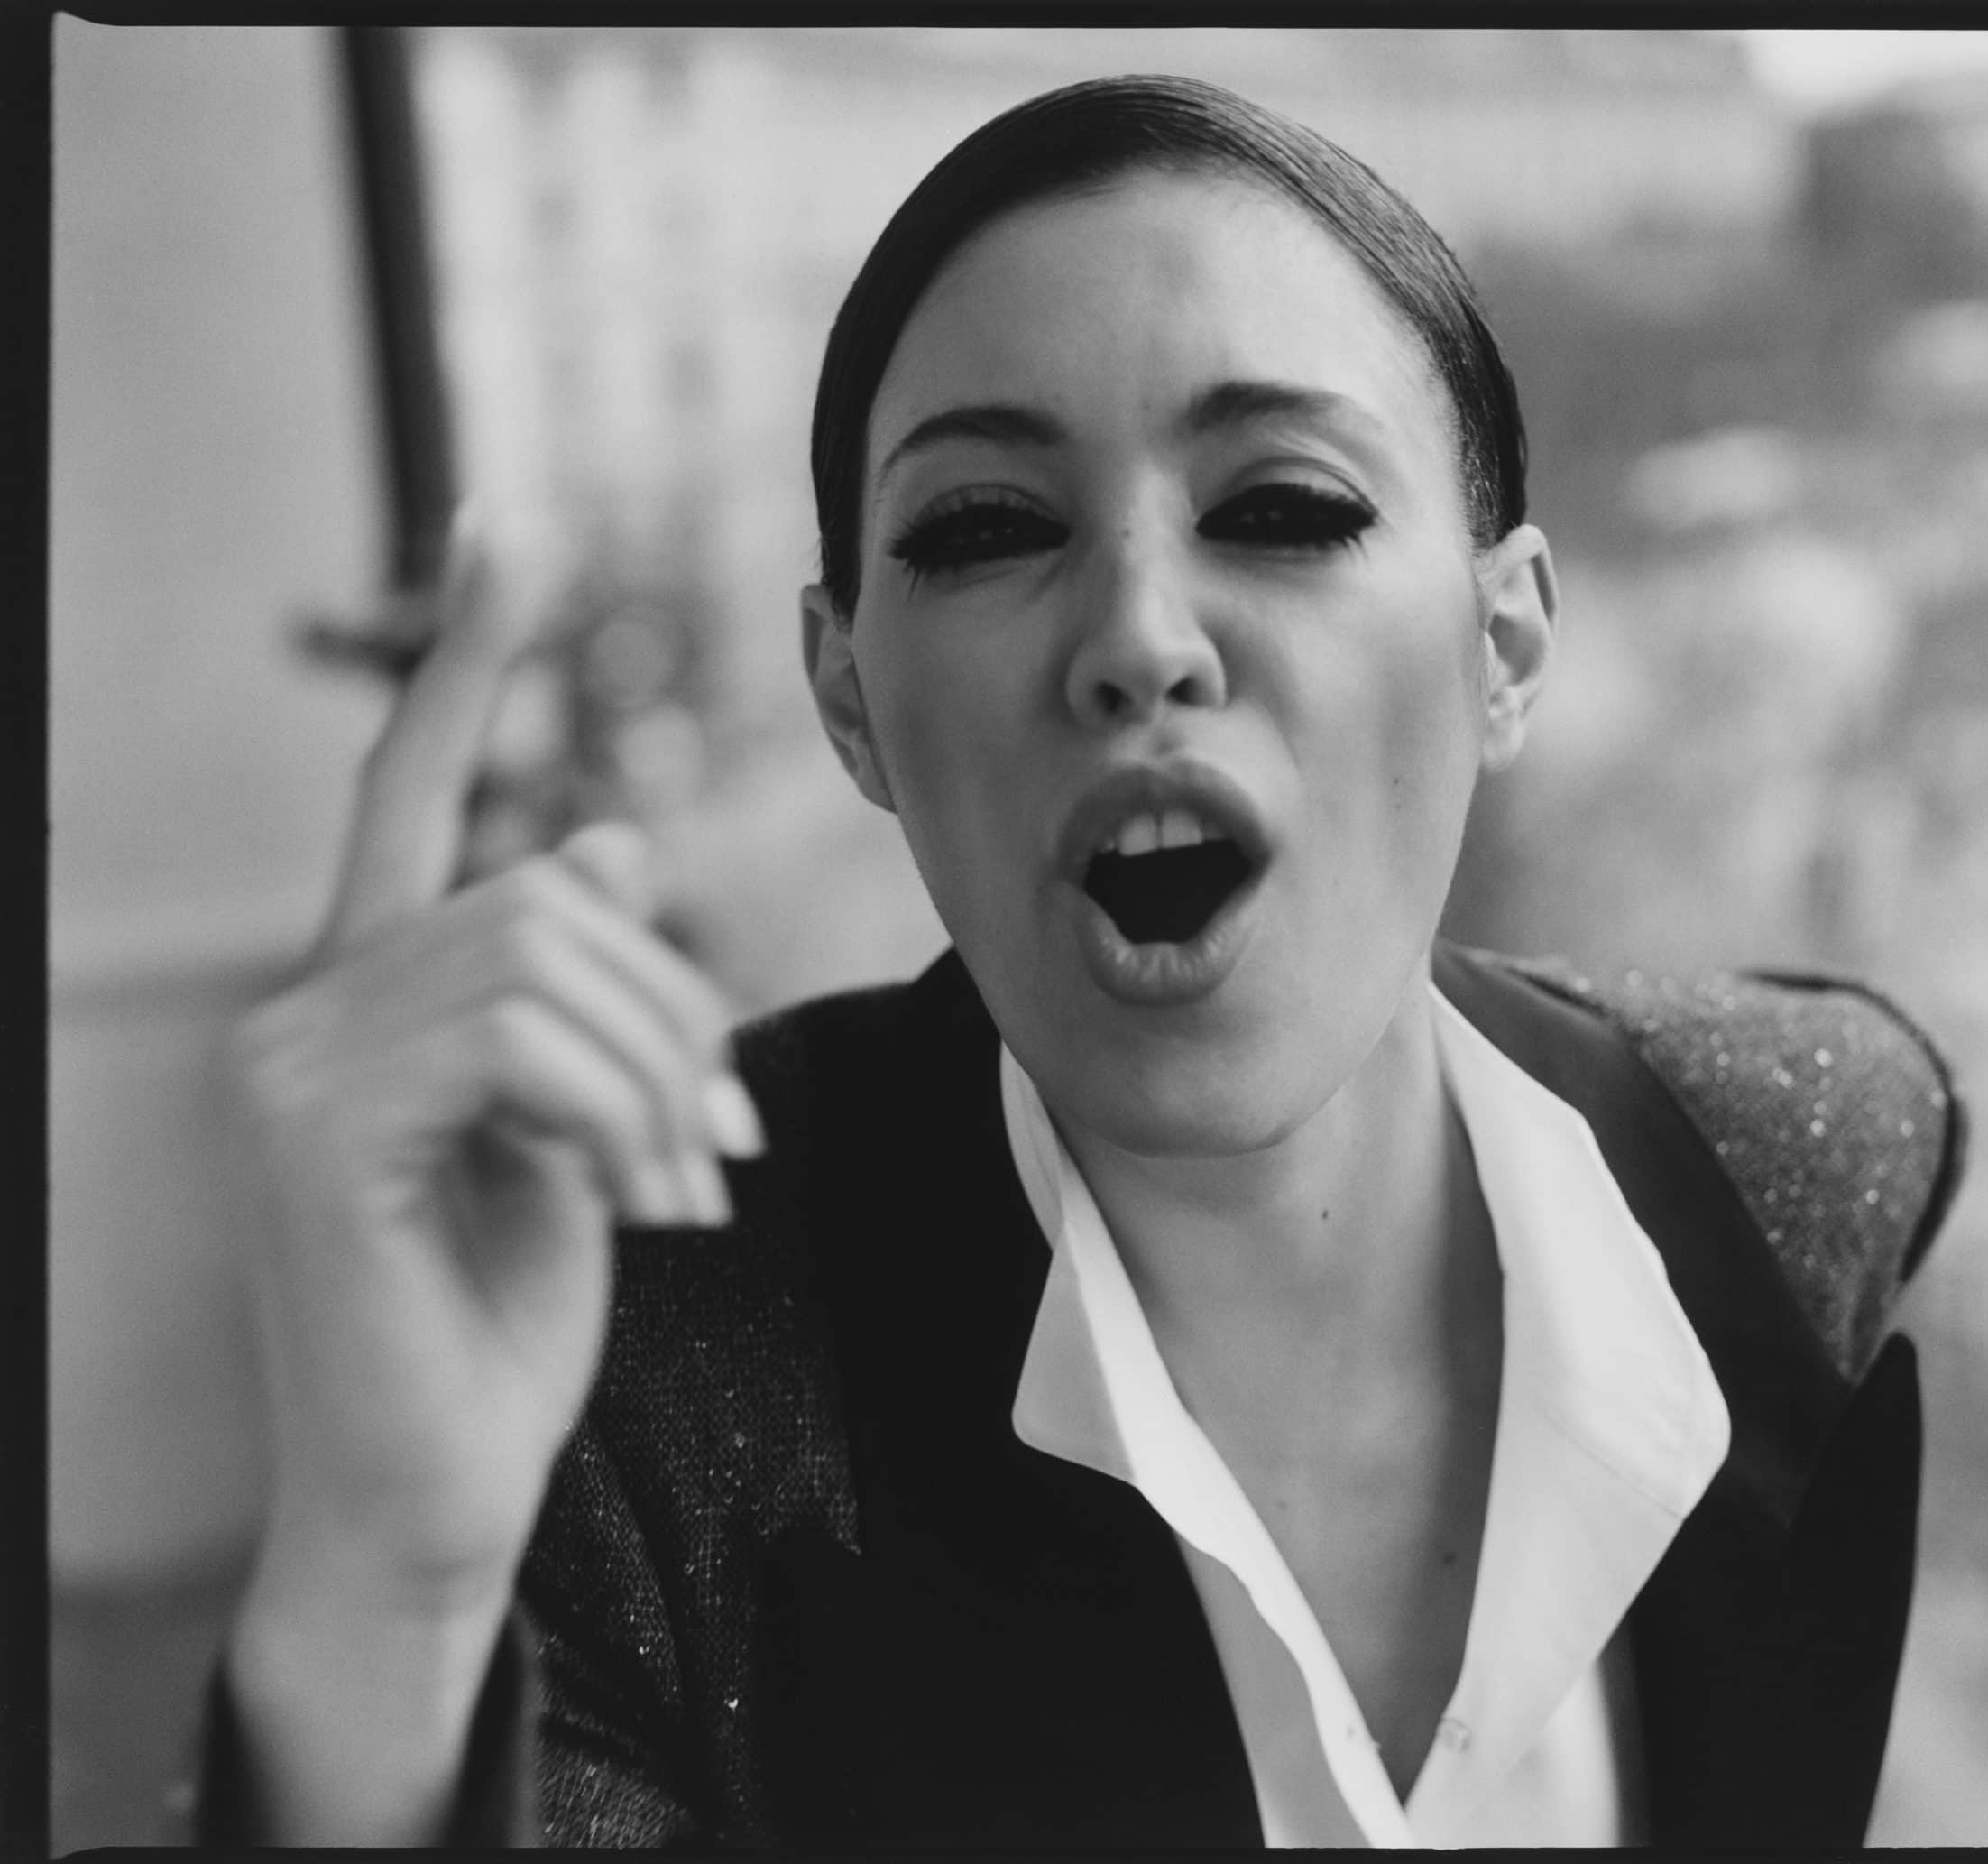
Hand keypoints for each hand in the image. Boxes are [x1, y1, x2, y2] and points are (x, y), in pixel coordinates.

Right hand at [222, 516, 762, 1839]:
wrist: (437, 1493)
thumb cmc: (502, 1319)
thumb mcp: (574, 1131)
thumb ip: (576, 995)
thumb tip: (607, 840)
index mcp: (369, 996)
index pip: (404, 788)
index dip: (466, 662)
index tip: (500, 529)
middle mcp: (304, 1007)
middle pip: (541, 894)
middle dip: (673, 1011)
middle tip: (717, 1141)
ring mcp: (287, 1065)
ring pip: (540, 957)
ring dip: (655, 1075)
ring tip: (683, 1186)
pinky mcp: (308, 1131)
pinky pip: (512, 1040)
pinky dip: (611, 1113)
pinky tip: (635, 1203)